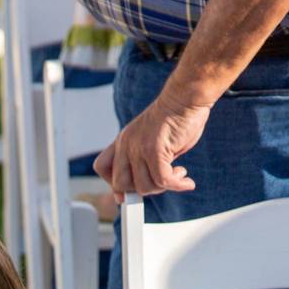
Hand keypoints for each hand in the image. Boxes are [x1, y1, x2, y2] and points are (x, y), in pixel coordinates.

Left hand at [94, 88, 211, 200]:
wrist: (186, 97)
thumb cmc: (174, 118)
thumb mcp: (151, 142)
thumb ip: (144, 162)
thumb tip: (141, 188)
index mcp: (123, 141)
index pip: (101, 167)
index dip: (113, 183)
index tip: (130, 191)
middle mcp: (126, 145)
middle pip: (120, 184)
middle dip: (142, 190)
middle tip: (161, 182)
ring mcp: (139, 148)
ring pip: (144, 187)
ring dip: (164, 187)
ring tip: (178, 174)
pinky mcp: (155, 150)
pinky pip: (163, 180)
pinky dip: (177, 185)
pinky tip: (186, 182)